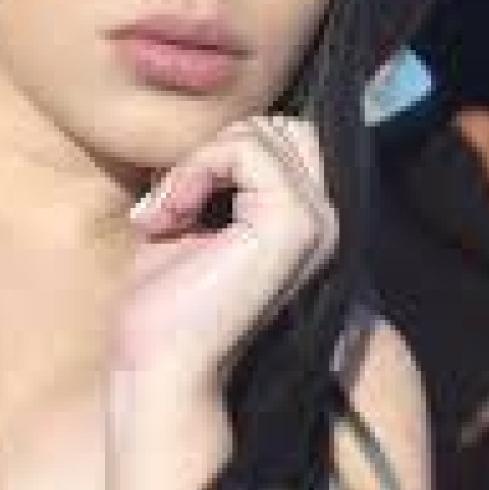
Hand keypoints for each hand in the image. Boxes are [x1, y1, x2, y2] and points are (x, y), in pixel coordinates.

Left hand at [104, 117, 338, 489]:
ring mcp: (319, 222)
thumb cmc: (167, 303)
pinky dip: (194, 171)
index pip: (285, 135)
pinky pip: (245, 150)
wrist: (161, 367)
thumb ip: (216, 173)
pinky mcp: (295, 225)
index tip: (176, 203)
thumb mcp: (193, 217)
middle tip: (170, 207)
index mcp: (310, 221)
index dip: (224, 152)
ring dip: (195, 164)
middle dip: (213, 150)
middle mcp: (328, 220)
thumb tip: (219, 122)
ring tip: (168, 217)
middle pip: (277, 125)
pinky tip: (171, 219)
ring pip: (259, 132)